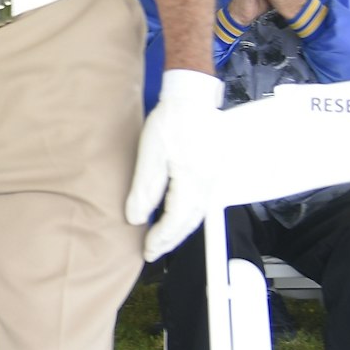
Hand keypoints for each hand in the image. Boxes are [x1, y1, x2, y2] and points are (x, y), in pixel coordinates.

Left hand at [124, 68, 222, 259]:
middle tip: (153, 252)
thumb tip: (135, 217)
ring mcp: (213, 177)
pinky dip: (188, 216)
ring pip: (198, 214)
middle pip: (190, 222)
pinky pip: (202, 202)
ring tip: (162, 240)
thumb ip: (144, 189)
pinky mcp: (212, 171)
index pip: (177, 220)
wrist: (192, 97)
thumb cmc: (171, 121)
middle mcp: (208, 183)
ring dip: (180, 230)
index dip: (162, 238)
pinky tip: (177, 217)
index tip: (147, 250)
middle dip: (171, 240)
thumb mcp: (150, 154)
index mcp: (192, 180)